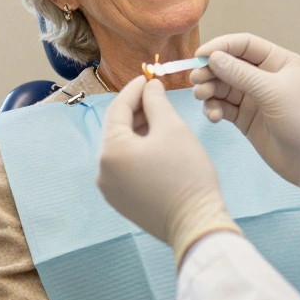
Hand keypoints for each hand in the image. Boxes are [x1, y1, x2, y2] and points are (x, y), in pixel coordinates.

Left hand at [97, 77, 241, 266]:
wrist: (197, 223)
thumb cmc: (186, 174)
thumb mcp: (172, 128)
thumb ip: (156, 101)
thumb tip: (150, 86)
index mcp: (110, 151)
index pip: (118, 108)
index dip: (135, 88)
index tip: (149, 76)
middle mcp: (102, 171)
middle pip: (117, 128)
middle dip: (137, 109)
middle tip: (157, 94)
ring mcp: (110, 189)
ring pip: (121, 148)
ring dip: (138, 129)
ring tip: (160, 117)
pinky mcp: (121, 200)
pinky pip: (125, 166)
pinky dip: (138, 150)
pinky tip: (157, 143)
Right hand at [193, 33, 299, 208]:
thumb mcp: (273, 92)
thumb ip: (241, 74)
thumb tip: (213, 57)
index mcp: (277, 61)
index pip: (243, 45)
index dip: (220, 47)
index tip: (199, 55)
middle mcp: (264, 76)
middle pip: (228, 65)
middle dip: (210, 71)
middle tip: (195, 81)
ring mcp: (253, 98)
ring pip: (222, 86)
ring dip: (209, 90)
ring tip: (203, 98)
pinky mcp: (245, 118)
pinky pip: (223, 107)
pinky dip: (214, 109)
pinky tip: (214, 117)